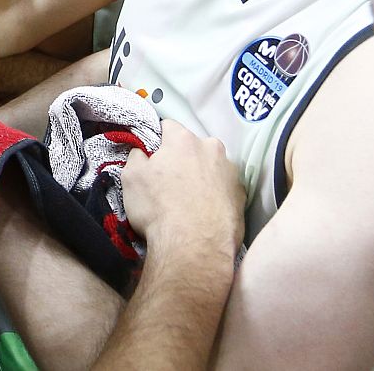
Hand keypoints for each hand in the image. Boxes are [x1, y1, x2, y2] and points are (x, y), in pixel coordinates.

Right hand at [120, 120, 243, 254]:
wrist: (194, 246)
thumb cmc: (159, 209)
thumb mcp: (131, 178)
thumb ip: (135, 156)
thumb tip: (141, 151)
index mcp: (184, 140)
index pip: (168, 127)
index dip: (157, 141)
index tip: (152, 158)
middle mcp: (212, 149)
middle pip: (193, 146)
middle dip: (182, 158)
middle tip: (169, 181)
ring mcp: (231, 172)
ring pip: (211, 167)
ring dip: (201, 176)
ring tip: (188, 201)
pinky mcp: (242, 196)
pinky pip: (224, 188)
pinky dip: (215, 195)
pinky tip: (203, 212)